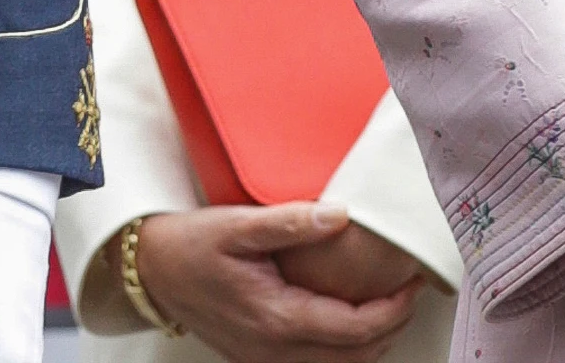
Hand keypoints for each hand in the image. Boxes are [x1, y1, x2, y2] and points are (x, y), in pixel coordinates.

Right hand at [133, 204, 418, 362]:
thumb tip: (342, 216)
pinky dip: (344, 348)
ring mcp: (266, 359)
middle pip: (356, 355)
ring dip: (371, 340)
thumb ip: (291, 222)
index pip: (356, 327)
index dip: (394, 308)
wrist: (151, 271)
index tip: (413, 281)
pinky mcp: (260, 358)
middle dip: (392, 325)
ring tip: (388, 303)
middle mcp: (274, 349)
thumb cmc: (189, 247)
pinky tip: (350, 319)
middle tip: (410, 290)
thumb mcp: (236, 224)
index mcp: (276, 317)